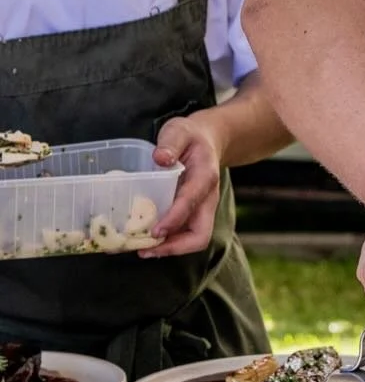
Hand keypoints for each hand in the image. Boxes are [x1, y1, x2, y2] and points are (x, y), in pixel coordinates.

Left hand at [142, 113, 222, 257]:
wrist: (206, 141)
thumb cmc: (190, 137)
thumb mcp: (180, 131)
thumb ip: (171, 142)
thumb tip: (160, 158)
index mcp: (205, 177)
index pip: (192, 203)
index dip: (174, 219)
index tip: (155, 232)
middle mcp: (206, 199)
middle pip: (200, 235)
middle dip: (175, 247)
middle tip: (146, 250)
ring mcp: (200, 209)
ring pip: (192, 239)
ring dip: (168, 249)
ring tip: (140, 250)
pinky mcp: (191, 214)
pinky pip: (182, 235)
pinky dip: (165, 242)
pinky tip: (143, 239)